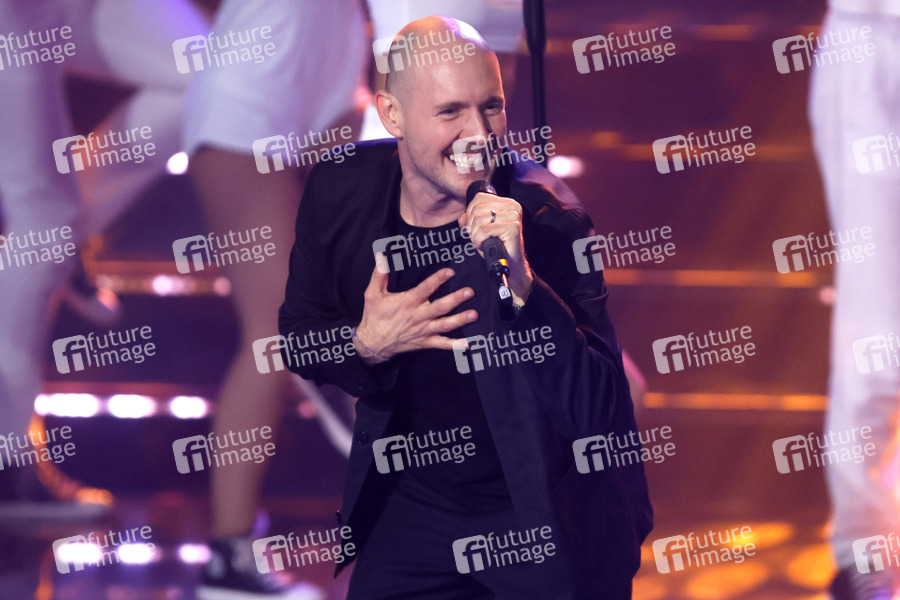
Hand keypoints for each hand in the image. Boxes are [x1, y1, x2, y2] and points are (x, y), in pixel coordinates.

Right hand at [354, 256, 477, 363]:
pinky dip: (454, 345)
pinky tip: (467, 344)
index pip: (425, 288)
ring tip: (474, 314)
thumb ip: (380, 274)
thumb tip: (381, 255)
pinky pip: (441, 344)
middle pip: (440, 307)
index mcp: (408, 302)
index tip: (450, 271)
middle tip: (469, 292)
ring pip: (444, 325)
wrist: (372, 343)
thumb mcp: (372, 293)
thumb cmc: (374, 316)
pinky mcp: (424, 342)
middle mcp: (418, 316)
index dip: (438, 279)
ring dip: (460, 320)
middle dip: (456, 299)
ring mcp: (423, 330)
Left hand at [459, 191, 532, 304]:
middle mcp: (512, 206)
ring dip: (475, 235)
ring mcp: (514, 216)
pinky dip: (479, 240)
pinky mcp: (513, 227)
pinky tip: (484, 246)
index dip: (470, 214)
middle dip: (471, 226)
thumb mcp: (479, 231)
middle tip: (478, 238)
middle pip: (477, 209)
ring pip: (479, 219)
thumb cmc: (496, 247)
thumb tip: (462, 217)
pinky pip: (485, 230)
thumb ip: (469, 221)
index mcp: (505, 202)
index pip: (479, 198)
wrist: (511, 265)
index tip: (475, 228)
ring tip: (482, 242)